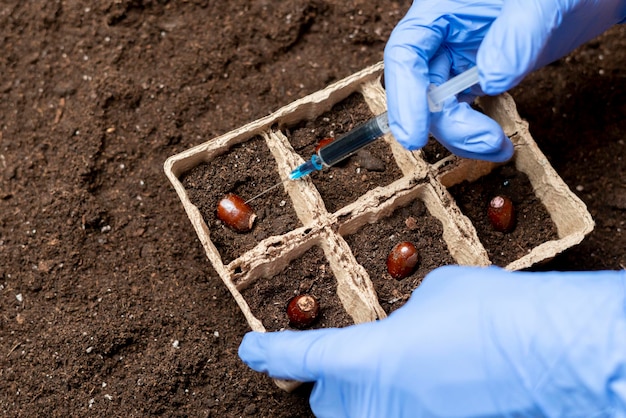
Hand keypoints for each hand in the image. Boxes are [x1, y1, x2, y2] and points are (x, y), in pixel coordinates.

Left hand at [239, 265, 625, 416]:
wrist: (549, 354)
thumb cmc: (489, 313)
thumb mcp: (434, 297)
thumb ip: (404, 318)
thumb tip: (407, 331)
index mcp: (362, 360)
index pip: (298, 357)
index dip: (270, 354)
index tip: (251, 349)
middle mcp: (376, 405)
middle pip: (328, 405)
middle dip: (332, 384)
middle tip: (351, 362)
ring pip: (368, 416)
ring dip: (372, 398)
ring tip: (401, 371)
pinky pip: (407, 416)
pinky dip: (410, 402)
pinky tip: (435, 382)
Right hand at [384, 0, 625, 160]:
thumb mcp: (541, 4)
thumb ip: (516, 37)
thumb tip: (491, 81)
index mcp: (440, 10)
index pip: (406, 54)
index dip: (405, 97)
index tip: (414, 136)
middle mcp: (440, 37)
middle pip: (421, 90)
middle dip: (449, 125)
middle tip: (488, 142)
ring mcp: (454, 60)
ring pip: (438, 110)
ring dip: (464, 137)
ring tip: (500, 148)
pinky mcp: (470, 79)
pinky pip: (460, 114)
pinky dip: (475, 134)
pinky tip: (498, 144)